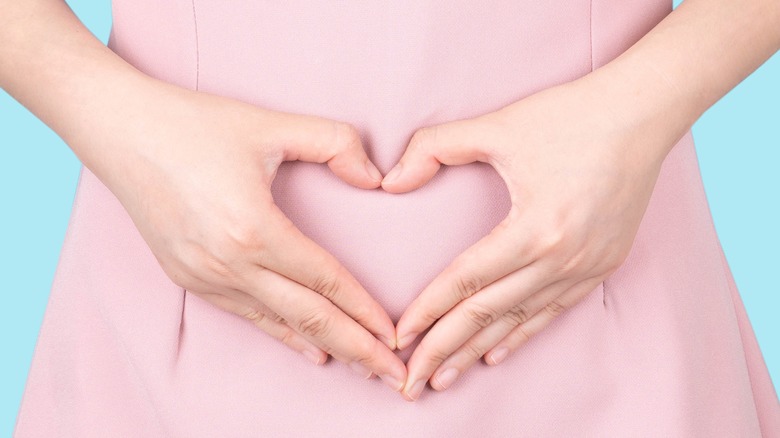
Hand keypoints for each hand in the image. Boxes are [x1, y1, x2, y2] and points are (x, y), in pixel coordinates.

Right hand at [89, 81, 406, 391]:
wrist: (119, 131)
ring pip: (278, 324)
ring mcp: (204, 276)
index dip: (366, 312)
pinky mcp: (187, 277)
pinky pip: (246, 315)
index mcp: (253, 228)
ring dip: (324, 346)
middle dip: (358, 349)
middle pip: (308, 317)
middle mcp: (228, 263)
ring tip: (362, 367)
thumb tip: (375, 176)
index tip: (397, 337)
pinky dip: (282, 334)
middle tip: (394, 374)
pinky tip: (309, 349)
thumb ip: (335, 142)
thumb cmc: (194, 125)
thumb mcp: (271, 125)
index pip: (326, 282)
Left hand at [382, 77, 672, 399]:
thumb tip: (390, 181)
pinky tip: (495, 355)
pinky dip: (520, 335)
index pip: (466, 282)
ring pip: (519, 321)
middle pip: (488, 314)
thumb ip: (434, 147)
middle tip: (410, 382)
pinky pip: (552, 312)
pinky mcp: (601, 265)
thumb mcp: (497, 125)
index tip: (398, 338)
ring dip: (477, 351)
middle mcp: (563, 258)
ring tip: (443, 379)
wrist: (642, 113)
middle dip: (444, 350)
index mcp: (535, 227)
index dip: (428, 312)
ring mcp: (586, 266)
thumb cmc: (570, 116)